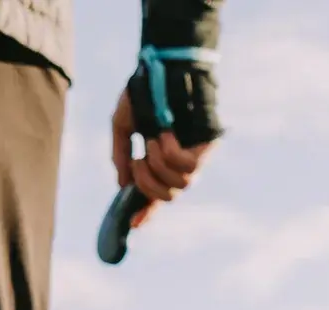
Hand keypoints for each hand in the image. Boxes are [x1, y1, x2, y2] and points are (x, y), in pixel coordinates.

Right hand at [109, 85, 208, 227]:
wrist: (165, 66)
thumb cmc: (145, 91)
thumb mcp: (123, 125)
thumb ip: (121, 154)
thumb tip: (123, 184)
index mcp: (160, 160)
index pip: (156, 194)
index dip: (146, 211)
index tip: (133, 225)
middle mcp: (179, 162)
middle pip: (168, 196)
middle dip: (147, 184)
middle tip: (137, 160)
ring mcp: (194, 155)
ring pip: (180, 187)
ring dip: (158, 168)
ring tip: (151, 141)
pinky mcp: (207, 147)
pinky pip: (188, 168)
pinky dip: (170, 155)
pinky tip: (164, 136)